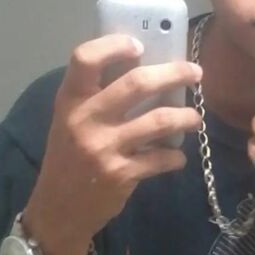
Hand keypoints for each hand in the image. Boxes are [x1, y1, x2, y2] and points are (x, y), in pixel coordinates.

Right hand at [24, 35, 201, 254]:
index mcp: (70, 100)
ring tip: (195, 118)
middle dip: (175, 73)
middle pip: (137, 83)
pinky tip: (177, 157)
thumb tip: (142, 66)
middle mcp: (85, 120)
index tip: (140, 45)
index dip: (114, 45)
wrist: (58, 209)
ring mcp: (104, 148)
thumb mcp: (70, 121)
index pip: (85, 58)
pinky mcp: (122, 175)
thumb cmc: (68, 158)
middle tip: (196, 73)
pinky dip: (176, 157)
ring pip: (160, 121)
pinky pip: (162, 158)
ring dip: (187, 118)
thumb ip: (96, 96)